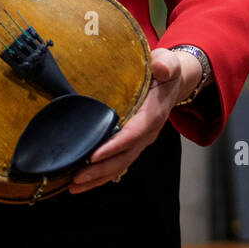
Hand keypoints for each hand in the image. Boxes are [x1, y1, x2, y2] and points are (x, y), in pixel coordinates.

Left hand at [66, 48, 200, 193]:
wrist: (175, 82)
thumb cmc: (166, 70)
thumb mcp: (168, 62)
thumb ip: (166, 65)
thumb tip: (161, 67)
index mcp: (153, 113)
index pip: (133, 134)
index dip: (114, 146)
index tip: (94, 156)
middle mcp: (147, 132)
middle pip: (123, 157)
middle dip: (100, 170)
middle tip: (76, 178)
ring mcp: (140, 140)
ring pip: (119, 165)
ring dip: (97, 178)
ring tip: (74, 185)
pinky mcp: (133, 142)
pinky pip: (118, 162)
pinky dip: (101, 174)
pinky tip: (83, 180)